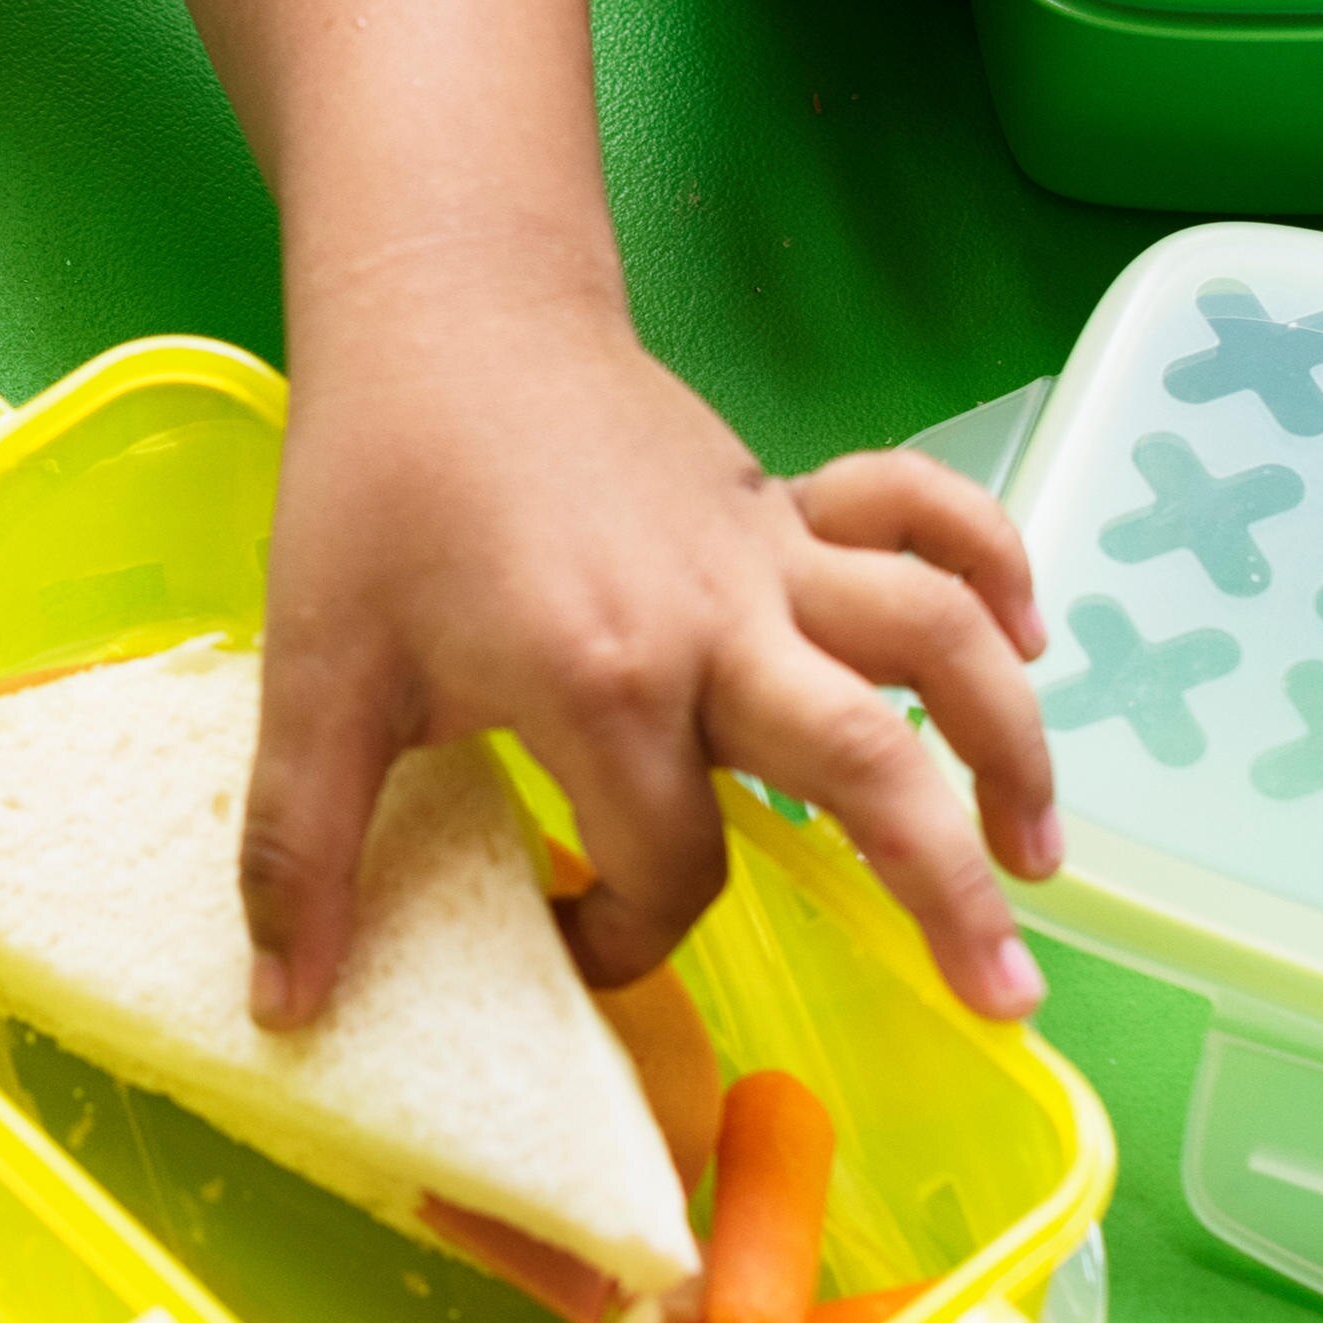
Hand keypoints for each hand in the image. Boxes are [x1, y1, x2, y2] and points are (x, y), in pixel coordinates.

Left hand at [239, 293, 1059, 1029]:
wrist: (442, 311)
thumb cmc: (375, 486)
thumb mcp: (317, 673)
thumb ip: (304, 848)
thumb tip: (285, 1012)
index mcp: (601, 680)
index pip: (670, 864)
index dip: (630, 935)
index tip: (578, 940)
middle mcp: (715, 621)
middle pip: (872, 763)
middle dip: (946, 891)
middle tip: (1004, 1001)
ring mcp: (765, 554)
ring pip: (934, 638)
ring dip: (1009, 744)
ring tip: (1038, 859)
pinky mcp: (786, 499)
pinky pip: (921, 517)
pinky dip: (991, 563)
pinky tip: (1030, 639)